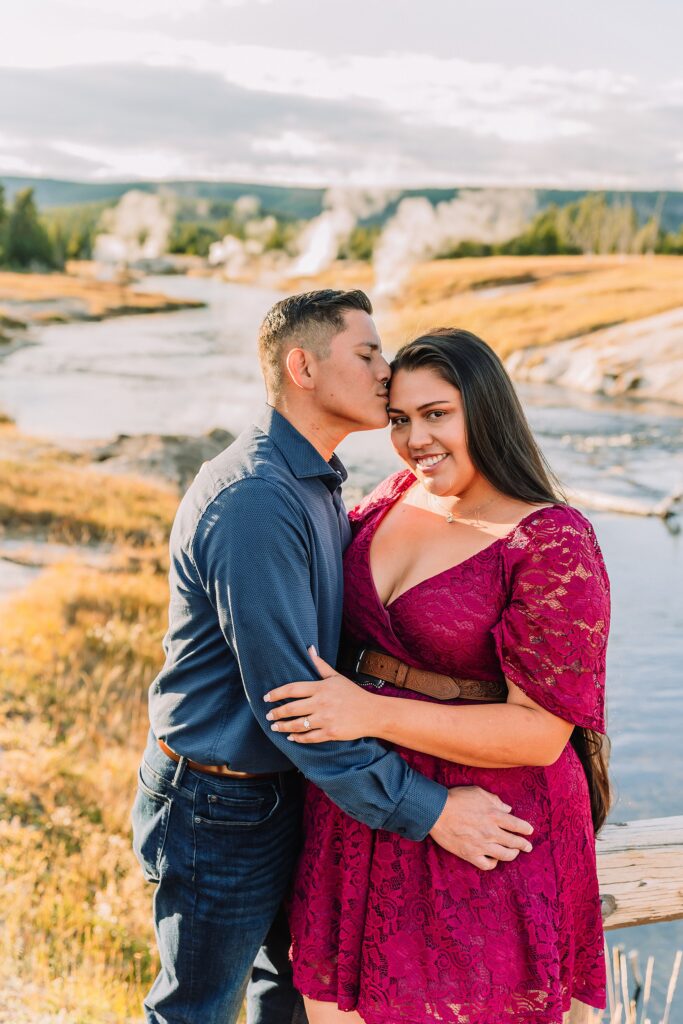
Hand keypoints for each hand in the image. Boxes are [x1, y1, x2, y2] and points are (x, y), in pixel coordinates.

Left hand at [263, 647, 377, 742]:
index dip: (277, 693)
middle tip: (268, 715)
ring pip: (297, 725)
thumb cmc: (353, 693)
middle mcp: (321, 703)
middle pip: (291, 708)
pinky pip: (309, 737)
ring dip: (283, 727)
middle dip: (276, 713)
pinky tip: (291, 737)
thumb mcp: (336, 677)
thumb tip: (309, 648)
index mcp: (321, 687)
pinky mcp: (330, 733)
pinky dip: (298, 738)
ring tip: (275, 727)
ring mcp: (325, 719)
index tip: (266, 697)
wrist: (372, 713)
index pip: (293, 689)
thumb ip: (320, 664)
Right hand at [429, 787, 533, 870]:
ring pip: (505, 855)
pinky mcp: (470, 854)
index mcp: (494, 815)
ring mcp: (481, 845)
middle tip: (528, 846)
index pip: (517, 825)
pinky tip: (494, 859)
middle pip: (514, 842)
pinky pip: (487, 864)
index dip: (526, 829)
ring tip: (515, 853)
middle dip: (524, 845)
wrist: (436, 811)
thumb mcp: (478, 792)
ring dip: (513, 854)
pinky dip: (494, 863)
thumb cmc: (457, 799)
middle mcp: (491, 832)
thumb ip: (495, 800)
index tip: (530, 831)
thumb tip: (507, 808)